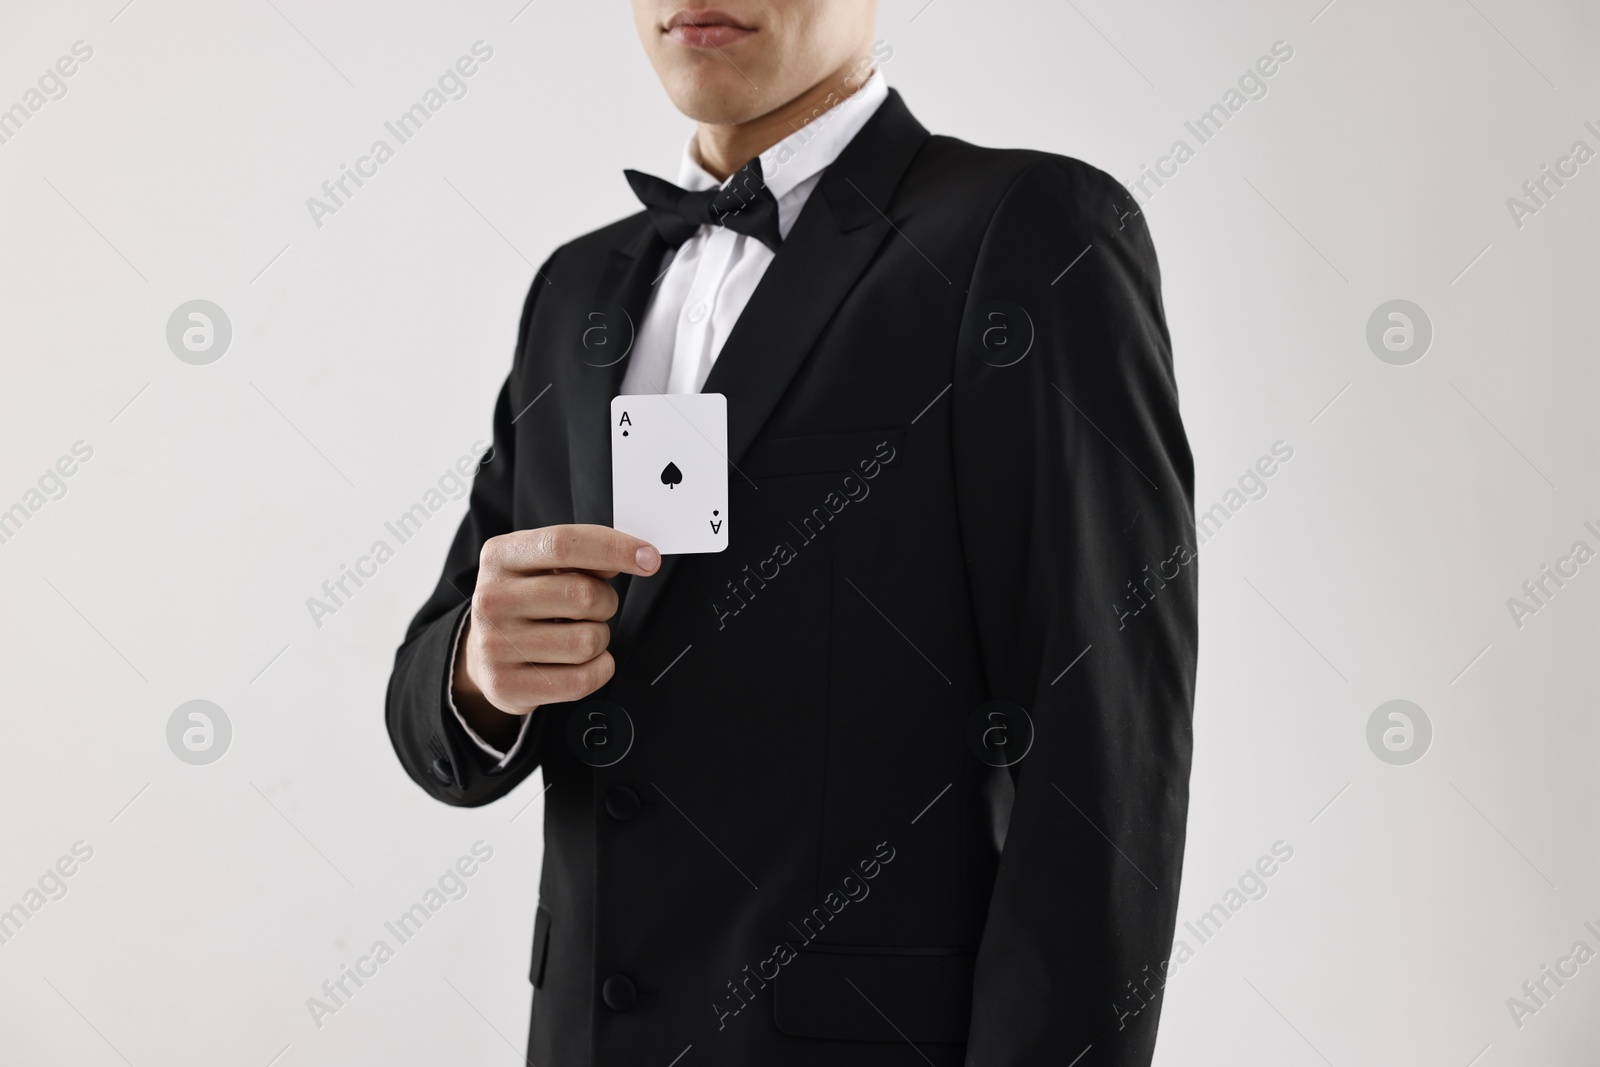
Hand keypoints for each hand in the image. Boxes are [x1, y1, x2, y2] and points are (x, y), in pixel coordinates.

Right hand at [452, 524, 659, 749]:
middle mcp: (491, 598)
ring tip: (578, 634)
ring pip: (587, 641)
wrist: (484, 651)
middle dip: (606, 601)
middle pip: (582, 595)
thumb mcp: (543, 565)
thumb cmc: (528, 600)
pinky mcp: (505, 685)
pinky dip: (598, 670)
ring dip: (600, 638)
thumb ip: (583, 555)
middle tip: (595, 608)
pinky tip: (582, 662)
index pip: (564, 544)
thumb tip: (635, 556)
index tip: (649, 558)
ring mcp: (494, 645)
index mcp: (500, 556)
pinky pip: (581, 680)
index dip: (614, 548)